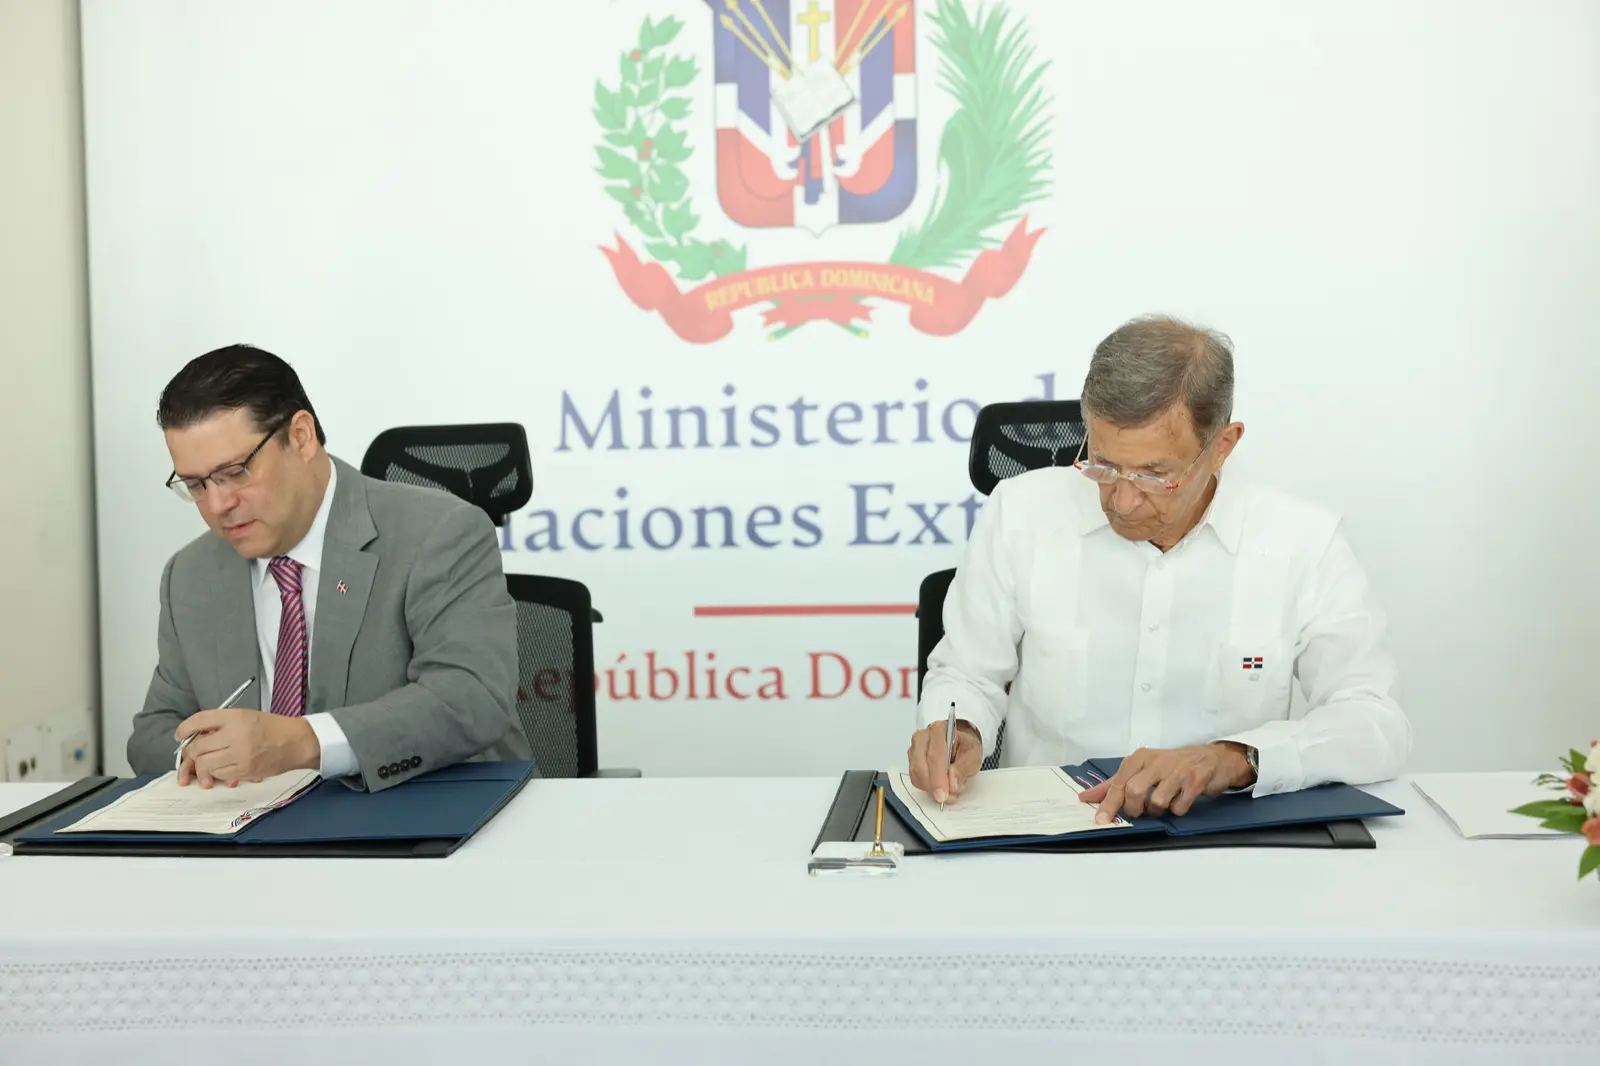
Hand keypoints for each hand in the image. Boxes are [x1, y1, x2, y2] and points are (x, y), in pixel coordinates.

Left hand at [174, 709, 318, 787]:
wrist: (295, 742)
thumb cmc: (270, 727)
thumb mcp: (245, 716)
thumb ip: (220, 724)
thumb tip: (194, 736)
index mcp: (236, 717)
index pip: (200, 720)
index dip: (185, 728)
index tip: (180, 734)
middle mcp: (236, 735)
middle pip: (198, 747)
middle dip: (190, 751)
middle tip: (192, 752)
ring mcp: (240, 755)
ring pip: (205, 764)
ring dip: (201, 765)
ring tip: (205, 763)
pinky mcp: (245, 770)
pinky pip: (219, 774)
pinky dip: (215, 772)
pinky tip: (220, 768)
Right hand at [907, 719, 983, 803]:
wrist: (959, 743)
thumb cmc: (965, 747)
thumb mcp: (973, 756)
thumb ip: (963, 769)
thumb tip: (952, 783)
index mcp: (939, 730)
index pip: (935, 756)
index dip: (938, 778)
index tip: (943, 794)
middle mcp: (922, 737)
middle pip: (921, 766)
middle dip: (933, 786)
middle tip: (946, 798)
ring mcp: (914, 748)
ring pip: (916, 774)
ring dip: (930, 788)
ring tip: (947, 793)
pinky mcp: (911, 760)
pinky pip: (914, 778)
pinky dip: (926, 787)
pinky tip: (938, 787)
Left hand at [1079, 743, 1253, 822]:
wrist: (1212, 758)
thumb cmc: (1172, 766)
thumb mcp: (1141, 769)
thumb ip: (1114, 784)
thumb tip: (1086, 797)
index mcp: (1140, 757)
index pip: (1119, 782)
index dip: (1109, 803)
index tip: (1101, 820)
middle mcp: (1157, 761)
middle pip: (1134, 791)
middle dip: (1134, 809)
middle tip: (1140, 811)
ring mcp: (1178, 770)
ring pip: (1157, 801)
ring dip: (1158, 810)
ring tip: (1164, 802)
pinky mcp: (1196, 780)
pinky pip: (1179, 807)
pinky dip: (1178, 809)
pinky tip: (1181, 799)